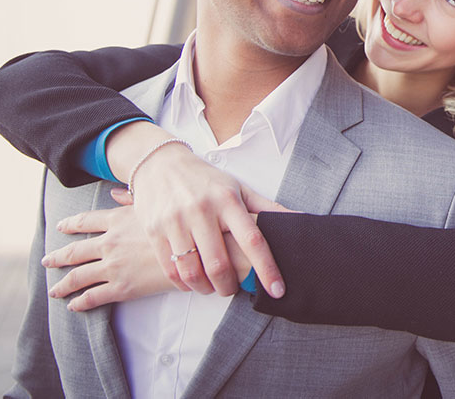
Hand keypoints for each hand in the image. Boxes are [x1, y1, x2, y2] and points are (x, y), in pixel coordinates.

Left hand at [44, 198, 178, 310]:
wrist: (198, 248)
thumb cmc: (182, 225)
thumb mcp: (156, 205)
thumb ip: (132, 200)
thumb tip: (115, 193)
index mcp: (118, 221)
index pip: (86, 221)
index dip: (71, 224)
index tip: (61, 227)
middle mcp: (110, 242)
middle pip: (75, 251)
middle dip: (59, 257)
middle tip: (48, 260)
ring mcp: (113, 265)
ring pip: (78, 276)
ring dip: (63, 284)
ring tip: (55, 290)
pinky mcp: (122, 286)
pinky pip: (93, 296)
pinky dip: (80, 302)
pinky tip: (74, 305)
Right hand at [105, 123, 291, 298]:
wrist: (160, 164)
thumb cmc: (206, 180)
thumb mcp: (238, 188)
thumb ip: (266, 208)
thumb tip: (300, 219)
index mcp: (228, 201)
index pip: (253, 241)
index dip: (267, 269)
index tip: (277, 289)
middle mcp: (202, 211)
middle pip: (219, 264)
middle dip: (229, 286)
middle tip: (233, 289)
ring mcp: (176, 221)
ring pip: (192, 271)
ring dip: (205, 288)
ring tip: (212, 288)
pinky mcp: (154, 231)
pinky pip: (170, 269)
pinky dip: (183, 283)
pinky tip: (191, 282)